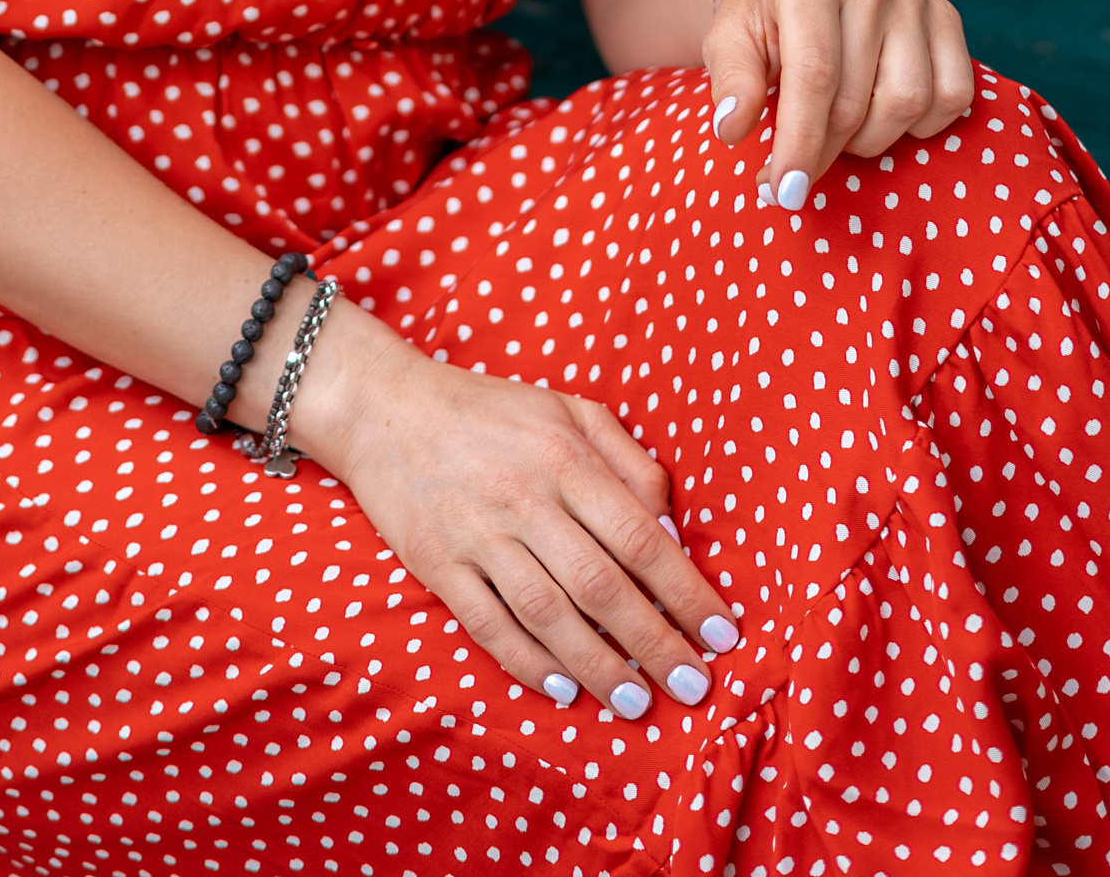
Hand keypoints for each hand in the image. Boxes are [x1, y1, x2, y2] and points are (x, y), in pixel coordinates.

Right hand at [291, 304, 738, 717]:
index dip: (685, 591)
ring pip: (548, 614)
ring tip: (638, 703)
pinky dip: (528, 662)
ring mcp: (477, 534)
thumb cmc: (491, 411)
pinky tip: (564, 688)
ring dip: (599, 666)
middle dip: (654, 643)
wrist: (386, 407)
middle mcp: (524, 497)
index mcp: (564, 456)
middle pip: (600, 585)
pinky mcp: (438, 563)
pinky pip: (488, 624)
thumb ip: (628, 460)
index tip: (723, 634)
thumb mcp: (569, 410)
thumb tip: (670, 530)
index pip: (638, 536)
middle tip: (694, 686)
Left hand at [704, 0, 973, 210]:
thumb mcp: (727, 38)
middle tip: (795, 172)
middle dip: (824, 151)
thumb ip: (731, 80)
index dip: (801, 141)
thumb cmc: (761, 14)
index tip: (785, 191)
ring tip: (836, 132)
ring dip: (871, 139)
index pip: (814, 74)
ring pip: (909, 101)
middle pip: (858, 97)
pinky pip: (953, 94)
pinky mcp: (945, 15)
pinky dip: (922, 124)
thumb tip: (732, 129)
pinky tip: (882, 115)